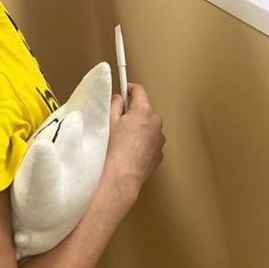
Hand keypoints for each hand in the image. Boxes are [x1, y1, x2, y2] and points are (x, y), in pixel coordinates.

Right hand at [102, 84, 164, 204]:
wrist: (120, 178)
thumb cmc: (113, 149)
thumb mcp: (108, 120)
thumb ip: (115, 103)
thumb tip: (120, 99)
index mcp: (144, 111)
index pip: (139, 91)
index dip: (129, 89)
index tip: (123, 91)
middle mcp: (156, 123)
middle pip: (144, 109)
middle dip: (133, 112)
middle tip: (118, 121)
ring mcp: (159, 140)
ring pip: (148, 126)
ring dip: (139, 128)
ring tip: (123, 140)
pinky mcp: (159, 154)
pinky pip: (150, 141)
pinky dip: (142, 142)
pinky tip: (129, 151)